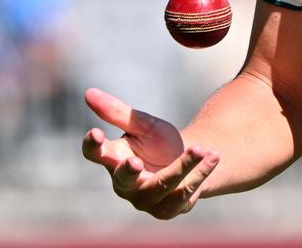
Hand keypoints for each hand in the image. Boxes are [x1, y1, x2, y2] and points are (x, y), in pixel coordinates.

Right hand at [81, 87, 219, 219]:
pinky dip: (199, 174)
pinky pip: (183, 194)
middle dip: (129, 172)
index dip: (93, 146)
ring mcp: (145, 200)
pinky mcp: (168, 209)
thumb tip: (88, 92)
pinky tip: (213, 157)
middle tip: (135, 162)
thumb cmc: (159, 141)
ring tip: (200, 149)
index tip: (95, 133)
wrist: (189, 160)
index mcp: (114, 159)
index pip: (96, 154)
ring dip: (182, 167)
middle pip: (124, 180)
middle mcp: (125, 184)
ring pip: (161, 185)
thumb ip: (117, 112)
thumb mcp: (142, 123)